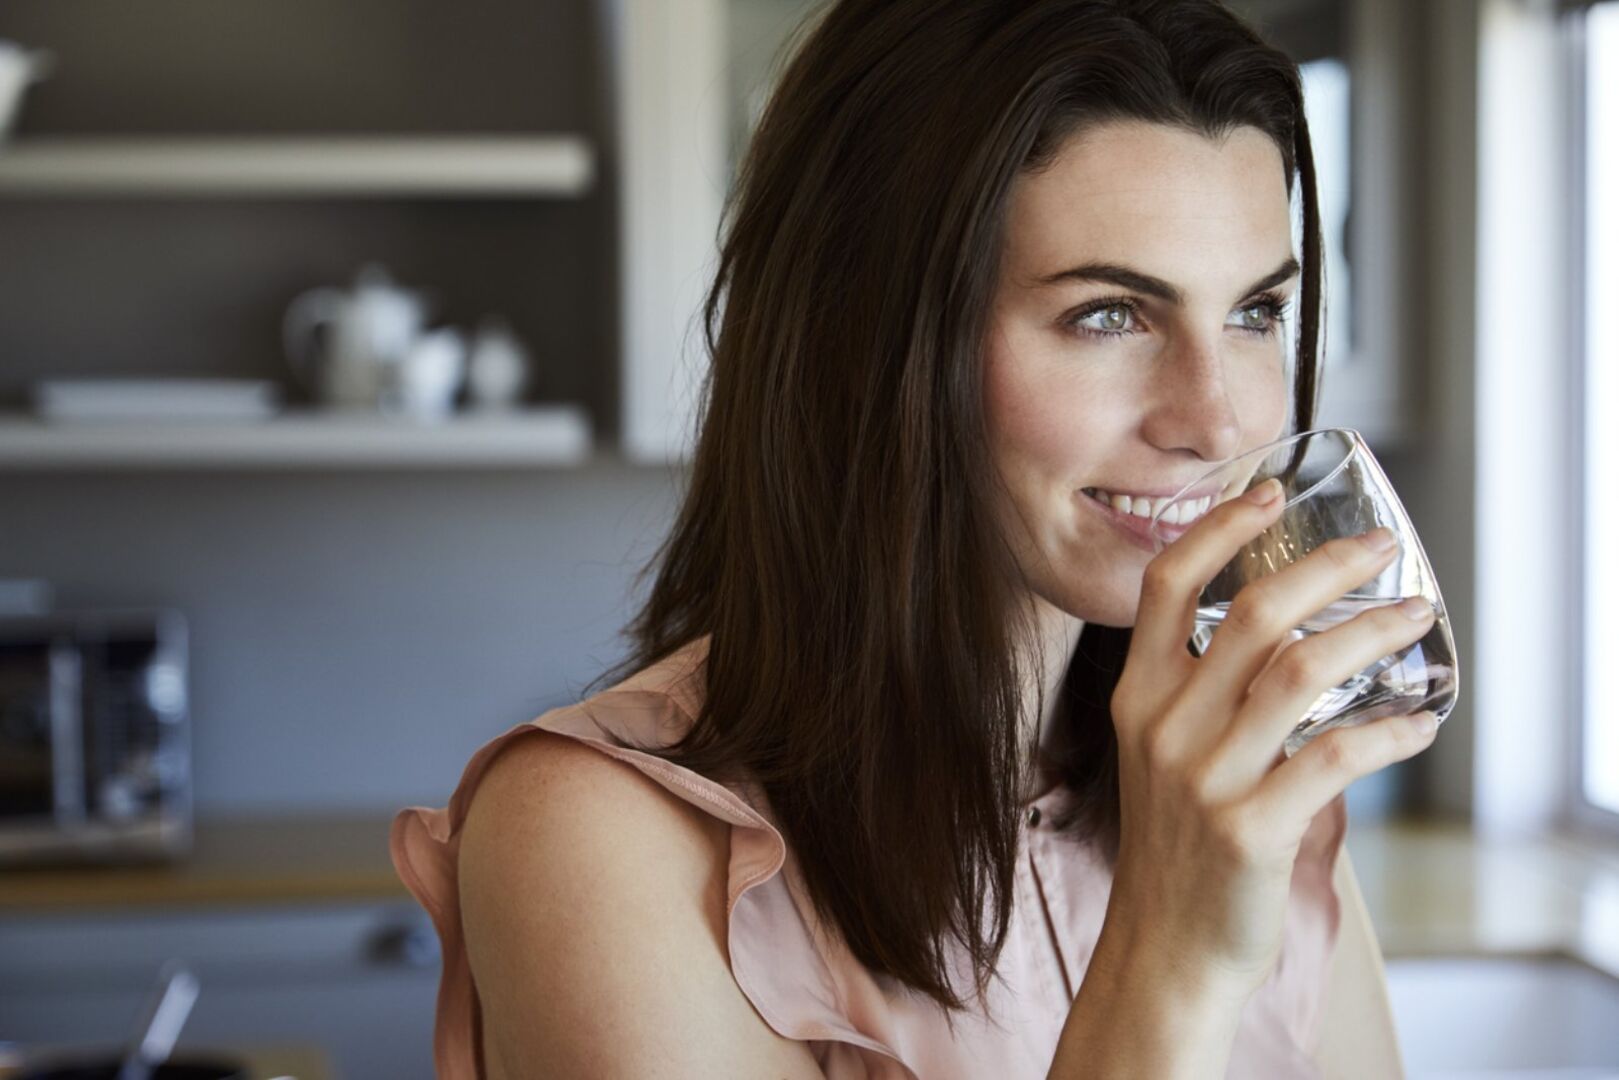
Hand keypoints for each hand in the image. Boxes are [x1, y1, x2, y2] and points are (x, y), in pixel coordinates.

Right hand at [1104, 477, 1438, 1000]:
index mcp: (1137, 698)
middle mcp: (1165, 727)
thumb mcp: (1158, 754)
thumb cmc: (1176, 845)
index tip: (1269, 494)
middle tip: (1381, 548)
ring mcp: (1205, 778)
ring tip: (1415, 618)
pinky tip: (1419, 723)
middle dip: (1328, 568)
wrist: (1164, 946)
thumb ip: (1197, 693)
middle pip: (1253, 614)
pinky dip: (1390, 731)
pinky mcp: (1250, 827)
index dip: (1220, 529)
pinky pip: (1337, 756)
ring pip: (1302, 671)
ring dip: (1373, 634)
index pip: (1166, 586)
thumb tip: (1283, 631)